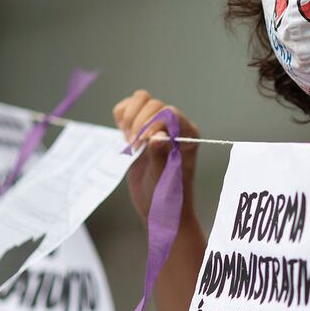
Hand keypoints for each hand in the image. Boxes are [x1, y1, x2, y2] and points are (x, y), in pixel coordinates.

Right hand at [113, 90, 199, 219]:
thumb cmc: (168, 197)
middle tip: (135, 146)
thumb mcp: (165, 179)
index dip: (154, 122)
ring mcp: (155, 126)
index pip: (170, 113)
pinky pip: (127, 110)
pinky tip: (123, 136)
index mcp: (188, 135)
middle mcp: (173, 127)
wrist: (158, 209)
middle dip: (139, 122)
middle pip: (153, 104)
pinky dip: (121, 117)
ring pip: (140, 100)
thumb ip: (161, 155)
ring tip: (129, 141)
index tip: (144, 142)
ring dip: (129, 117)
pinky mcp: (138, 130)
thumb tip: (158, 135)